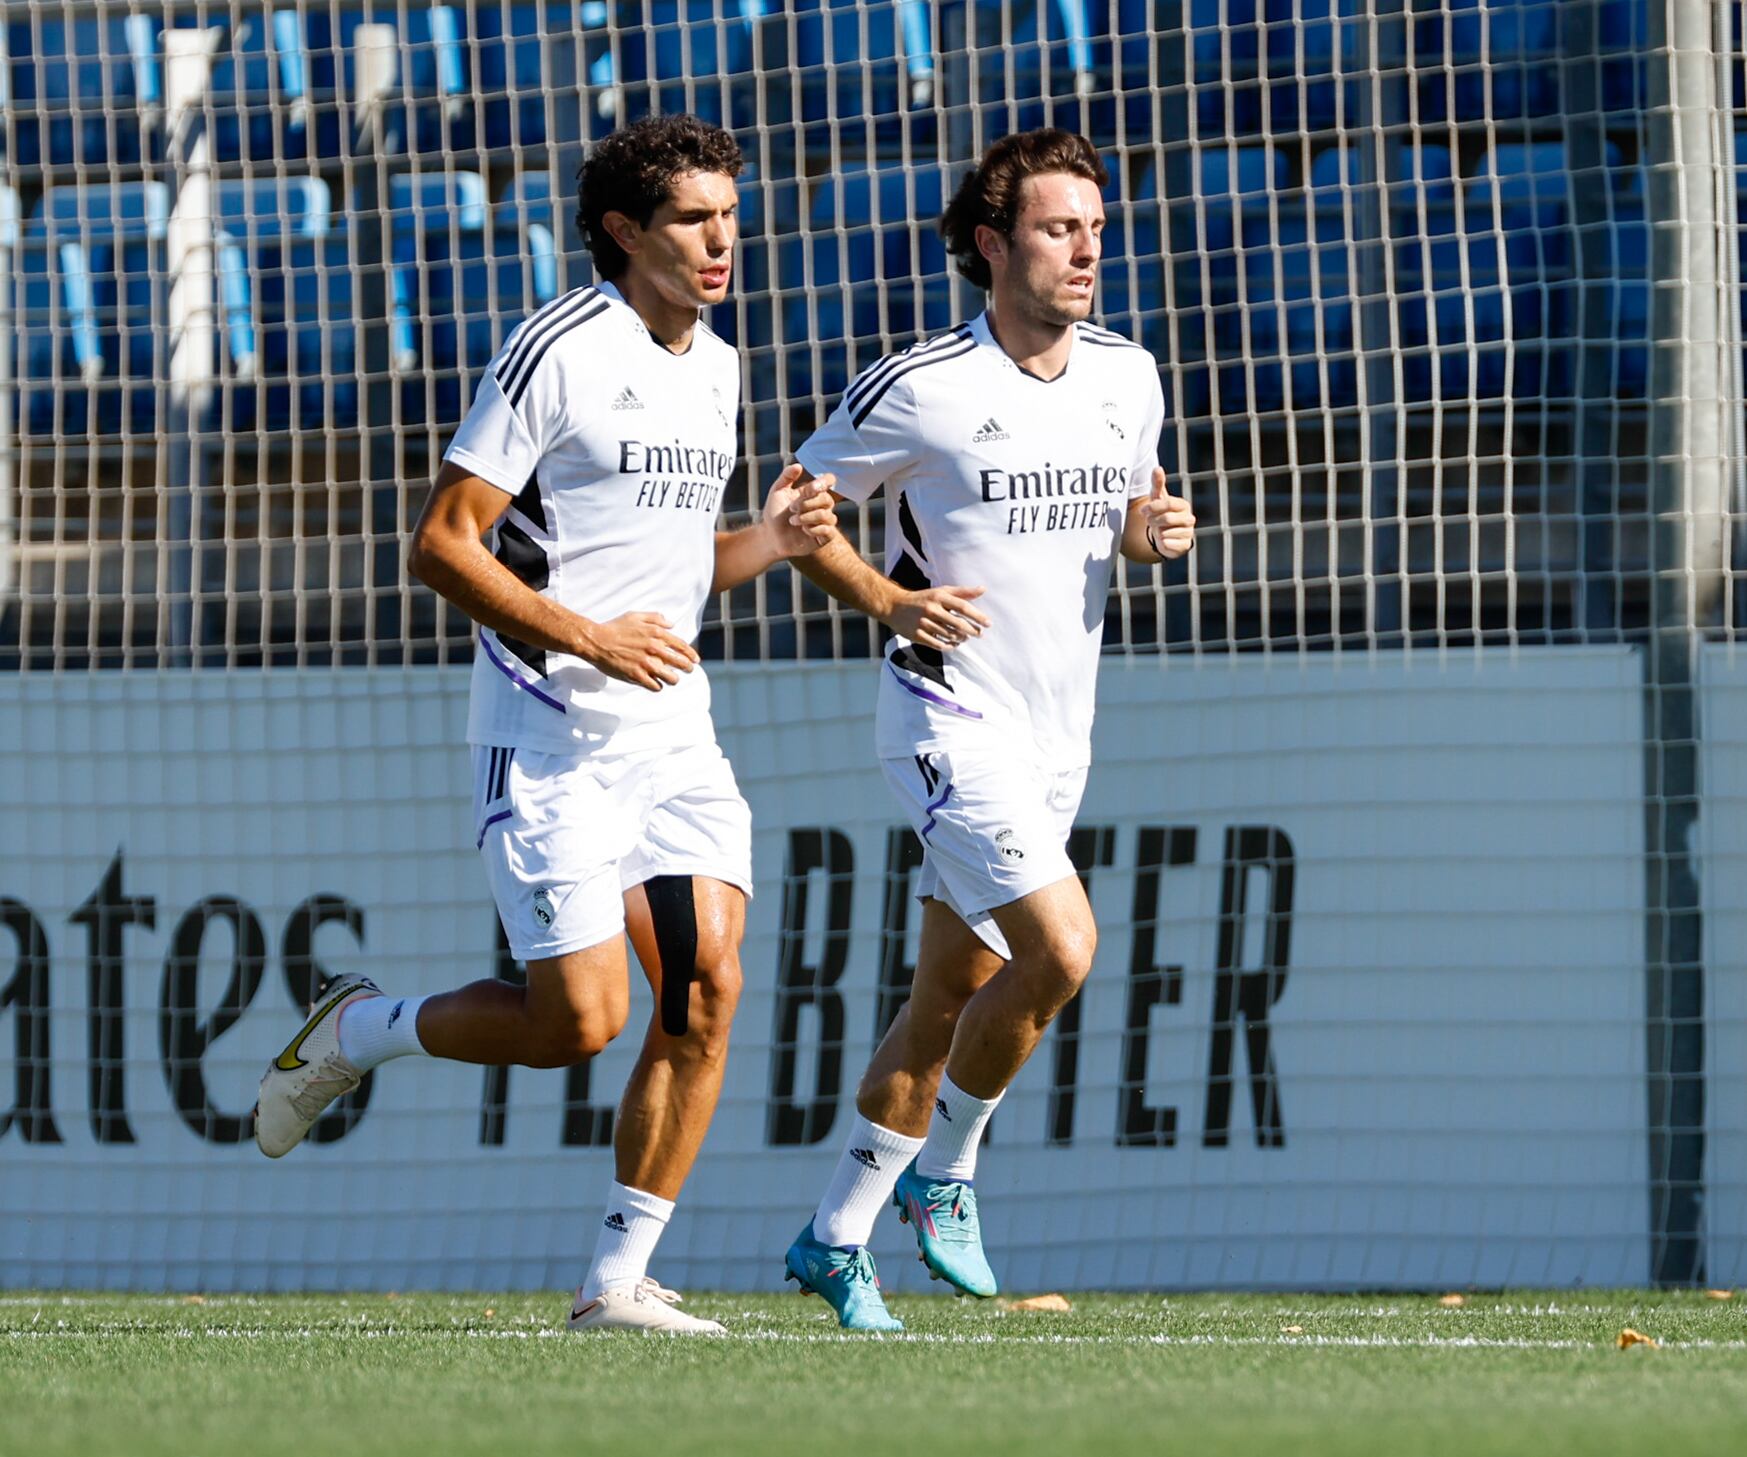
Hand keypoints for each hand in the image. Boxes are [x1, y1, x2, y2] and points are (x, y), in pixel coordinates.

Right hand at [575, 612, 699, 692]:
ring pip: (671, 678)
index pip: (682, 646)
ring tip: (670, 678)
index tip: (695, 660)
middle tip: (687, 671)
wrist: (596, 641)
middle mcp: (654, 649)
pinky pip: (656, 686)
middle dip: (687, 668)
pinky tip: (655, 683)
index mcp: (656, 634)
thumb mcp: (635, 616)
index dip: (691, 655)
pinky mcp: (637, 676)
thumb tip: (671, 624)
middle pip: (681, 663)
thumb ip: (655, 618)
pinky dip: (657, 686)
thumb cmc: (614, 628)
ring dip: (673, 679)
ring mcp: (646, 664)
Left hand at [762, 464, 837, 557]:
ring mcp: (825, 521)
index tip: (812, 488)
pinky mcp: (824, 536)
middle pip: (827, 499)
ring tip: (793, 520)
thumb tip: (798, 465)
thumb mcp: (777, 492)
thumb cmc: (775, 513)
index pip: (829, 481)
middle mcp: (822, 505)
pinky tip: (803, 530)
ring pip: (826, 515)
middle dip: (806, 503)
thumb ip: (786, 477)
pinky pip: (828, 530)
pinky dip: (813, 529)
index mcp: (813, 492)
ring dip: (807, 517)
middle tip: (791, 508)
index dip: (824, 482)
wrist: (771, 536)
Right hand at [887, 585, 990, 651]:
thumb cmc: (922, 599)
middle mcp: (931, 609)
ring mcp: (923, 623)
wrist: (894, 607)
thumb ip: (962, 592)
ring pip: (949, 635)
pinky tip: (953, 644)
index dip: (978, 616)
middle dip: (972, 631)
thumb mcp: (940, 592)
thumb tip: (983, 589)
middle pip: (958, 623)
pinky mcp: (917, 635)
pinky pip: (938, 644)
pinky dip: (949, 646)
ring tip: (965, 638)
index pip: (963, 607)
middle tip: (979, 634)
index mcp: (938, 597)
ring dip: (961, 639)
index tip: (988, 624)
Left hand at [1138, 469, 1194, 558]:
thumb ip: (1157, 483)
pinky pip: (1172, 545)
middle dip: (1153, 521)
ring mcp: (1189, 532)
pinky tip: (1163, 541)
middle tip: (1149, 522)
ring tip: (1158, 530)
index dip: (1153, 507)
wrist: (1165, 535)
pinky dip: (1164, 543)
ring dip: (1157, 532)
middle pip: (1167, 518)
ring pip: (1167, 532)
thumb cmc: (1161, 513)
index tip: (1143, 511)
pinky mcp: (1186, 545)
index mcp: (1183, 505)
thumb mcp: (1157, 499)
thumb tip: (1157, 468)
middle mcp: (1189, 518)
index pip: (1168, 503)